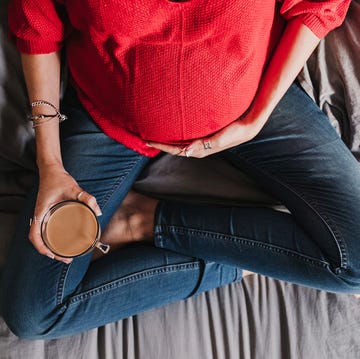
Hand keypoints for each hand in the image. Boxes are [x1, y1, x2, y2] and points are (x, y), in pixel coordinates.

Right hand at [29, 164, 101, 263]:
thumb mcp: (74, 187)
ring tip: (64, 255)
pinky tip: (62, 242)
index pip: (34, 234)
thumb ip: (87, 198)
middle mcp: (39, 215)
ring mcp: (42, 215)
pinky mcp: (47, 213)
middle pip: (39, 239)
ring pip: (41, 236)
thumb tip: (97, 211)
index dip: (41, 247)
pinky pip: (45, 230)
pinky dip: (51, 239)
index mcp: (41, 211)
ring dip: (50, 247)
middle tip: (66, 259)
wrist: (51, 170)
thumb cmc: (59, 179)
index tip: (52, 254)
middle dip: (49, 252)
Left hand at [147, 111, 267, 157]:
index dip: (161, 146)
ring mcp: (201, 141)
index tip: (147, 140)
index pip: (176, 150)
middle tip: (145, 137)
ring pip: (179, 142)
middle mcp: (198, 147)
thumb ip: (205, 145)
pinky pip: (186, 136)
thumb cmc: (236, 131)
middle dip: (160, 144)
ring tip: (155, 133)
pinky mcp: (204, 134)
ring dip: (167, 139)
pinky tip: (172, 128)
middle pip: (175, 148)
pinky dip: (176, 134)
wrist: (248, 125)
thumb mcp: (221, 138)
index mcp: (200, 149)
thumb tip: (187, 151)